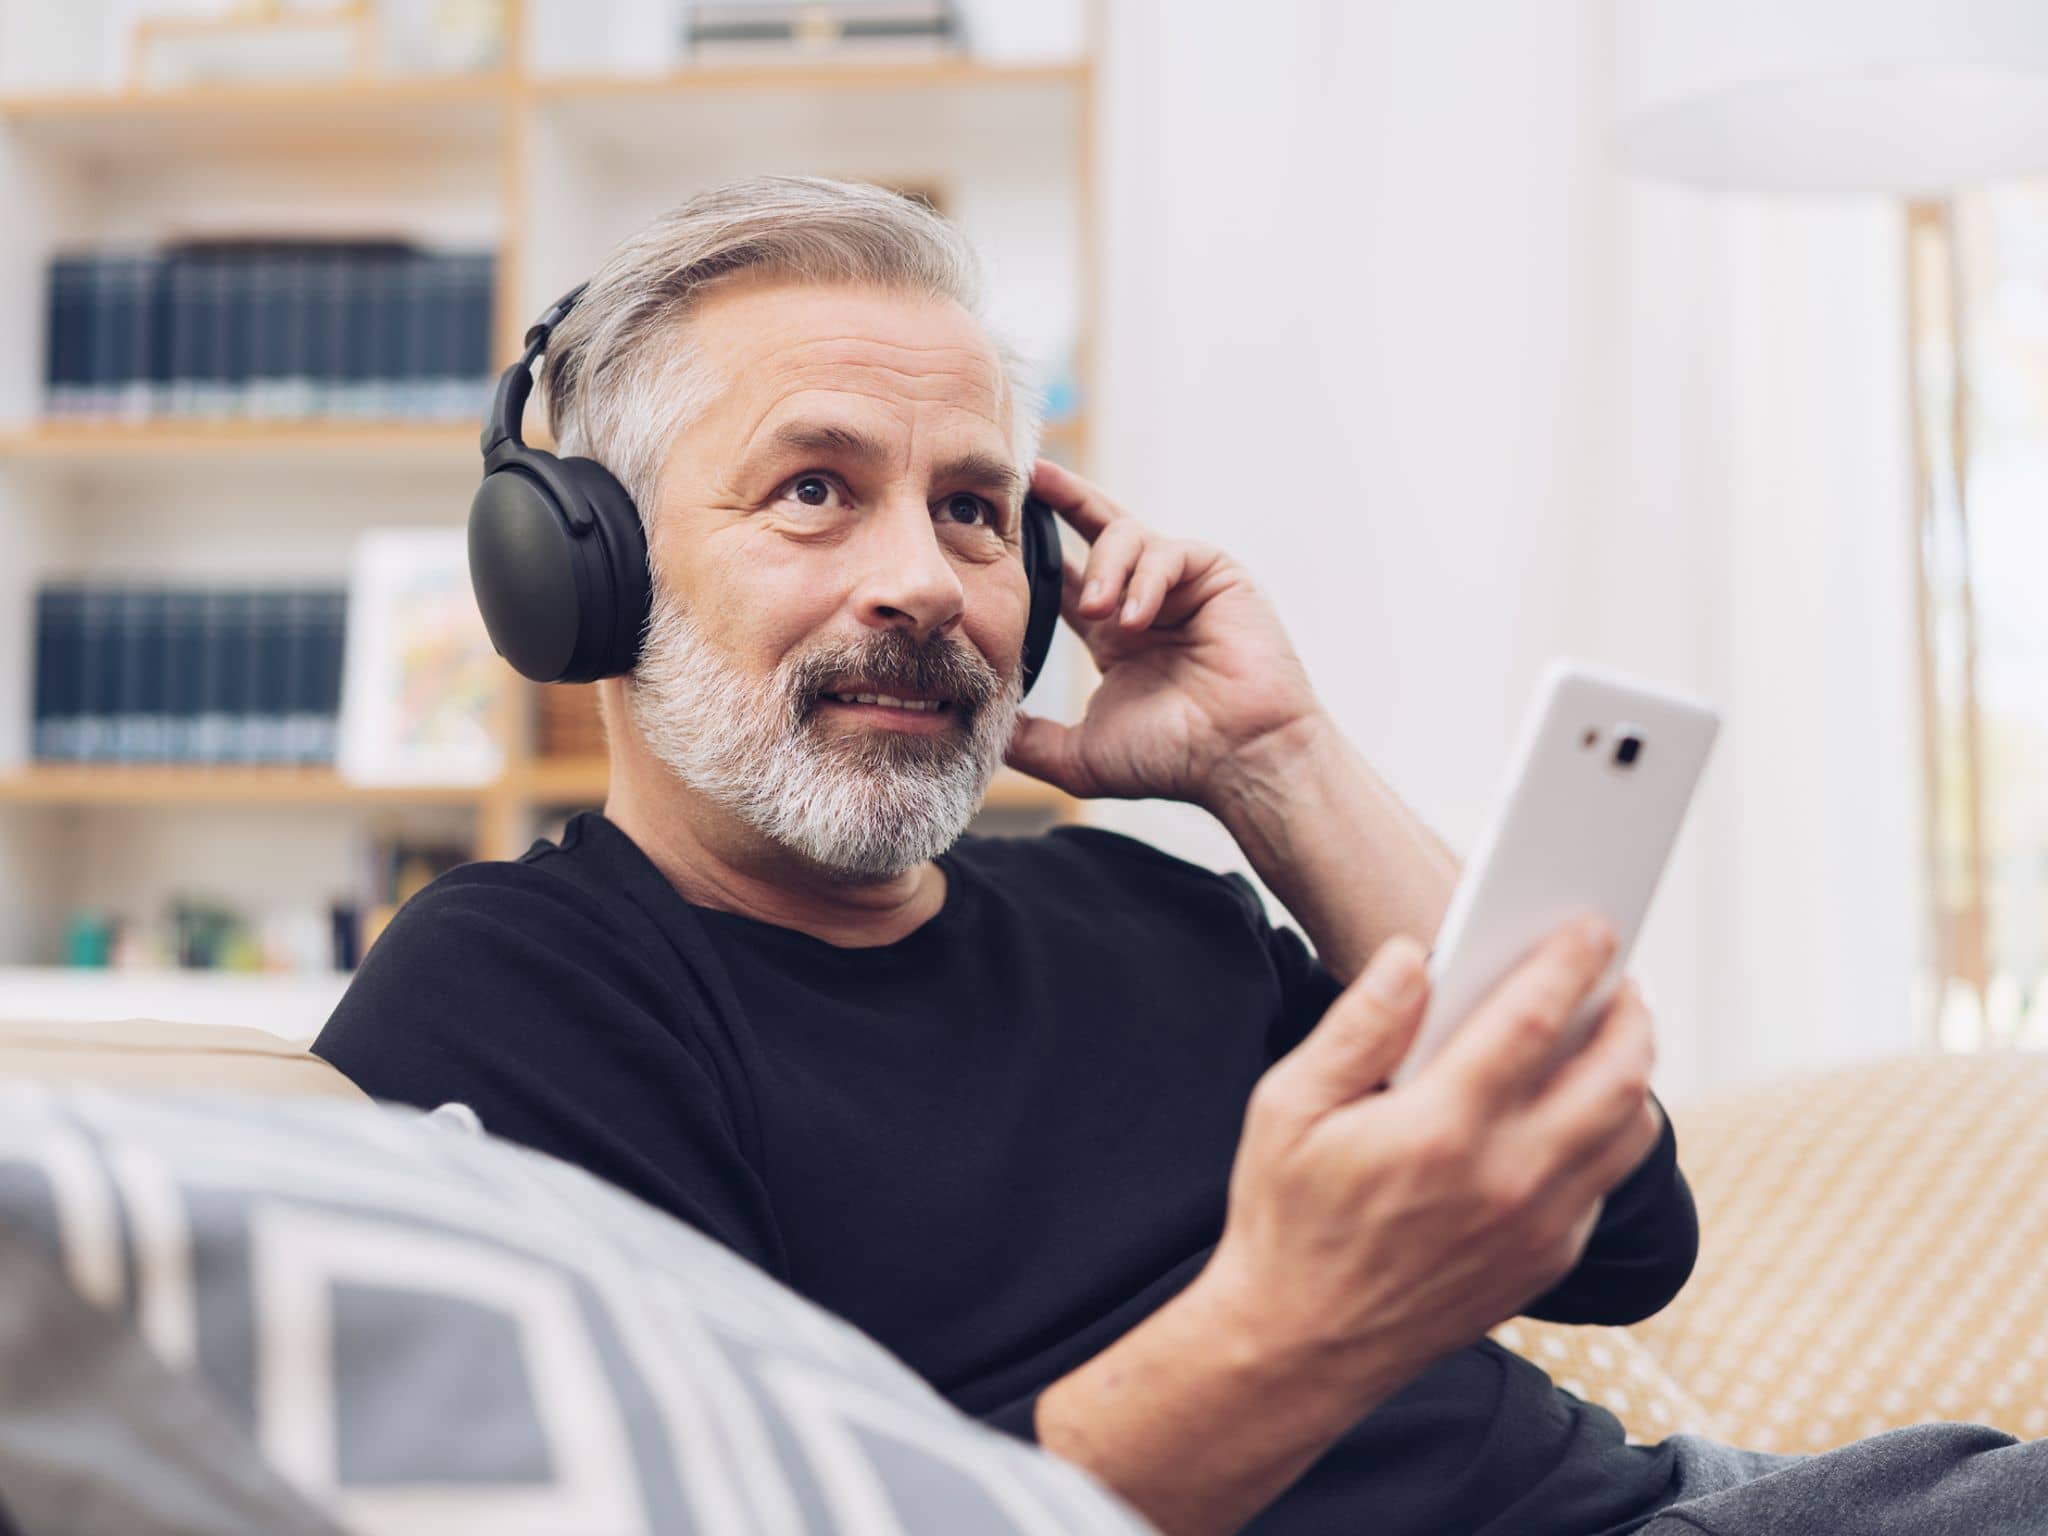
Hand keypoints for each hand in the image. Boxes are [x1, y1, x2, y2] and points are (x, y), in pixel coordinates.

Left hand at [1004, 460, 1323, 807]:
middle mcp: (1143, 600)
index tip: (996, 523)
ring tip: (1100, 613)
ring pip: (1126, 536)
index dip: (1035, 546)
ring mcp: (1181, 585)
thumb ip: (1028, 740)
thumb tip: (976, 731)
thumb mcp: (1078, 755)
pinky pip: (1168, 552)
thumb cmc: (1173, 759)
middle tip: (1028, 479)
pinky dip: (1145, 580)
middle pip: (1097, 528)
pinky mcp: (1216, 574)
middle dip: (1063, 499)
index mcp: (1112, 634)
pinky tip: (1136, 620)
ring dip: (1106, 569)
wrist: (1240, 759)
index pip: (1065, 575)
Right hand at [1195, 917, 1661, 1391]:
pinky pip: (1604, 1182)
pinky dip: (1607, 1131)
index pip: (1534, 1021)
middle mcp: (1506, 1180)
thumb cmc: (1286, 1218)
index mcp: (1439, 1130)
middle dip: (1628, 1010)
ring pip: (1629, 1130)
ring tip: (1608, 1032)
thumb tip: (1415, 957)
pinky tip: (1573, 1104)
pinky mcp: (1545, 1262)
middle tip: (1615, 975)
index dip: (1570, 962)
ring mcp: (1536, 1229)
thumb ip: (1358, 1025)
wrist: (1298, 1346)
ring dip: (1632, 1069)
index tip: (1589, 927)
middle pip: (1616, 1074)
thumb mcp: (1288, 1107)